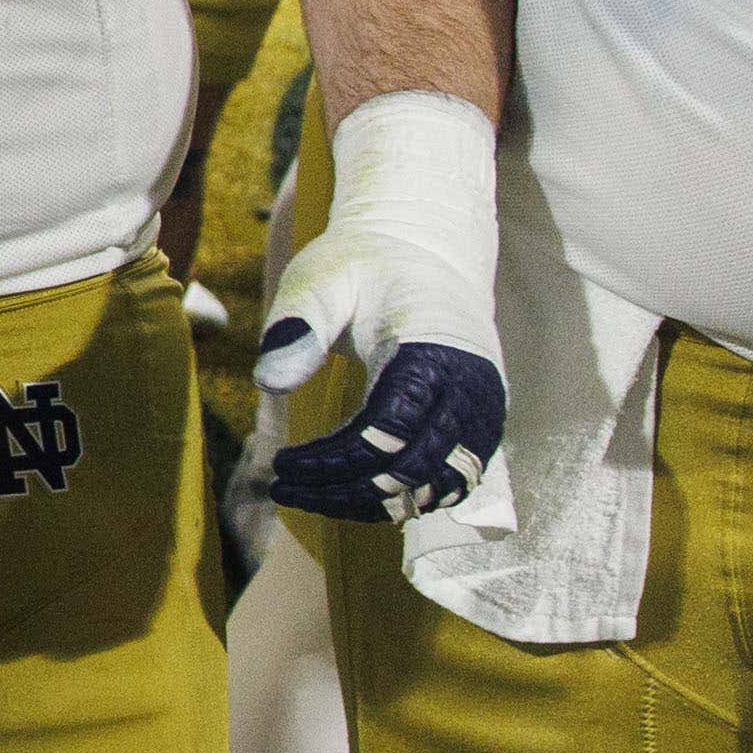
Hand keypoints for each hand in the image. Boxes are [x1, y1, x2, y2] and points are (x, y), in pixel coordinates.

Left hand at [255, 90, 507, 522]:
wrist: (424, 249)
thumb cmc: (363, 264)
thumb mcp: (320, 277)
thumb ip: (296, 325)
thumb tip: (269, 385)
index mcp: (433, 351)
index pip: (387, 433)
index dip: (333, 461)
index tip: (279, 465)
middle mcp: (471, 388)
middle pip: (410, 471)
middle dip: (342, 490)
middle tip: (282, 487)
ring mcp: (483, 410)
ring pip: (434, 488)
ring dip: (371, 502)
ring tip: (308, 494)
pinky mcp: (480, 425)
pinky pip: (448, 482)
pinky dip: (400, 496)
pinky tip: (347, 491)